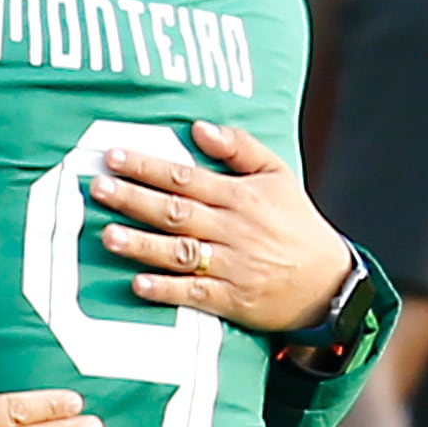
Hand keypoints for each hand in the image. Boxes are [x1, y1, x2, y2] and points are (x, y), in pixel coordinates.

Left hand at [88, 122, 355, 335]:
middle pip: (175, 211)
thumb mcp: (277, 174)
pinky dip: (166, 290)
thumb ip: (239, 147)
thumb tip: (197, 127)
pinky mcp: (231, 299)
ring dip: (142, 245)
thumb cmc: (296, 223)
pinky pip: (194, 293)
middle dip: (134, 199)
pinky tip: (138, 284)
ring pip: (179, 252)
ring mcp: (231, 266)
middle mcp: (232, 229)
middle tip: (98, 188)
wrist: (330, 282)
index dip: (147, 166)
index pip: (185, 177)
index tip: (114, 157)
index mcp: (239, 196)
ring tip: (107, 235)